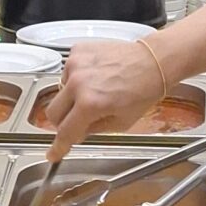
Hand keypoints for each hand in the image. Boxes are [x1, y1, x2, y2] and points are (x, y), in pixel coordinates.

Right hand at [43, 43, 163, 160]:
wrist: (153, 61)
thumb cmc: (143, 91)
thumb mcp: (121, 123)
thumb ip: (93, 130)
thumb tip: (76, 133)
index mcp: (89, 104)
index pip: (65, 132)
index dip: (58, 147)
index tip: (53, 154)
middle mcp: (78, 83)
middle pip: (52, 112)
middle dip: (63, 121)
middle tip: (77, 120)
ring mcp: (75, 64)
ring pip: (60, 90)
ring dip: (71, 96)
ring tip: (95, 91)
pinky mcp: (77, 51)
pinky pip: (67, 71)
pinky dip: (77, 77)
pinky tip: (95, 76)